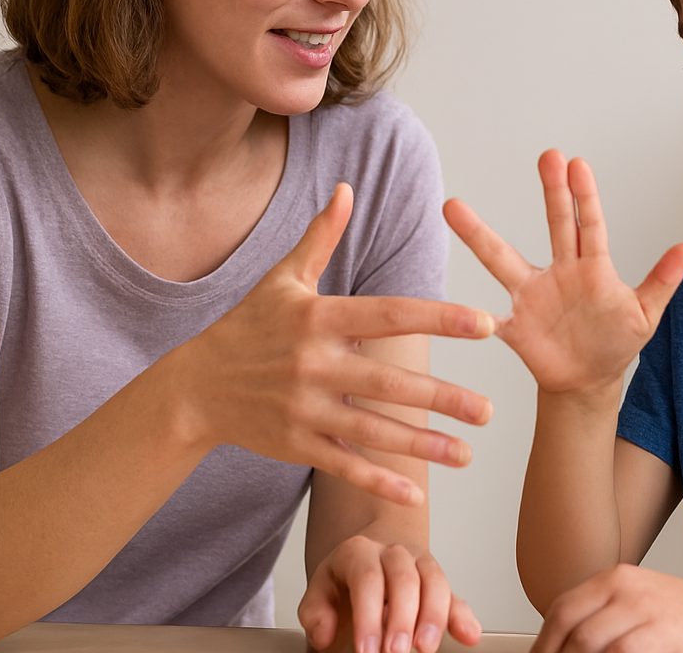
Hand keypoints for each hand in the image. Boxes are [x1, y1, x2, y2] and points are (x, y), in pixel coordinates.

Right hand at [175, 183, 495, 504]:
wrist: (192, 388)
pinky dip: (377, 482)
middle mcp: (313, 364)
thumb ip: (320, 236)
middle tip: (490, 409)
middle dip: (441, 398)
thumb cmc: (247, 326)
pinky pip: (343, 466)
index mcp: (318, 318)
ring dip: (422, 445)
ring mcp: (303, 409)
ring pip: (372, 430)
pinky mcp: (294, 445)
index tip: (485, 324)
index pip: (389, 316)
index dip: (438, 318)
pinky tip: (415, 494)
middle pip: (387, 383)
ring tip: (468, 453)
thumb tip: (347, 188)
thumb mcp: (281, 278)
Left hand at [299, 535, 480, 652]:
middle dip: (402, 619)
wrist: (365, 566)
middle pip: (404, 578)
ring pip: (434, 581)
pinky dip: (463, 616)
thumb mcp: (318, 594)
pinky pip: (454, 595)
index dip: (368, 617)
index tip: (367, 650)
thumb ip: (315, 612)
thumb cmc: (343, 585)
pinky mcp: (437, 583)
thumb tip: (324, 632)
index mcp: (359, 552)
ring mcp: (419, 564)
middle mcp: (393, 552)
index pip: (367, 580)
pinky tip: (468, 635)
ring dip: (433, 617)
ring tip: (425, 647)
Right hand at [444, 150, 682, 397]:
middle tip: (548, 156)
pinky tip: (458, 303)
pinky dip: (475, 316)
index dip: (584, 196)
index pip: (590, 225)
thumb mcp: (645, 314)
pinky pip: (492, 319)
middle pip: (555, 225)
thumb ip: (662, 281)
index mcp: (592, 267)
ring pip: (502, 259)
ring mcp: (533, 295)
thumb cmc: (616, 341)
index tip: (577, 163)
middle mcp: (559, 272)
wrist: (588, 380)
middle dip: (553, 191)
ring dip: (479, 235)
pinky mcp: (515, 326)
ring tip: (454, 207)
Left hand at [533, 564, 682, 652]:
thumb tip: (566, 642)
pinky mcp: (661, 633)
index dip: (544, 639)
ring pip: (588, 642)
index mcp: (615, 577)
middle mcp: (625, 587)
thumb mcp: (638, 602)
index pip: (563, 607)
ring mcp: (643, 608)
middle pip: (570, 624)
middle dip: (554, 652)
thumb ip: (604, 615)